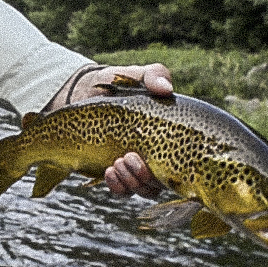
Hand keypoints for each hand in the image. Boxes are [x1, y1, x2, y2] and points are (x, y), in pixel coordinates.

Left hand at [46, 63, 172, 198]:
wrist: (84, 94)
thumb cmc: (117, 84)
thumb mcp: (137, 75)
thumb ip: (154, 75)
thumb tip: (165, 88)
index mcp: (169, 137)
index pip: (184, 162)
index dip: (176, 169)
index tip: (156, 158)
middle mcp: (157, 156)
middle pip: (162, 183)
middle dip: (146, 177)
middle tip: (129, 157)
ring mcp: (136, 167)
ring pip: (143, 189)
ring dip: (131, 182)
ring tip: (117, 164)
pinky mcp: (116, 174)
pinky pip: (123, 191)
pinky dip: (118, 186)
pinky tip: (109, 172)